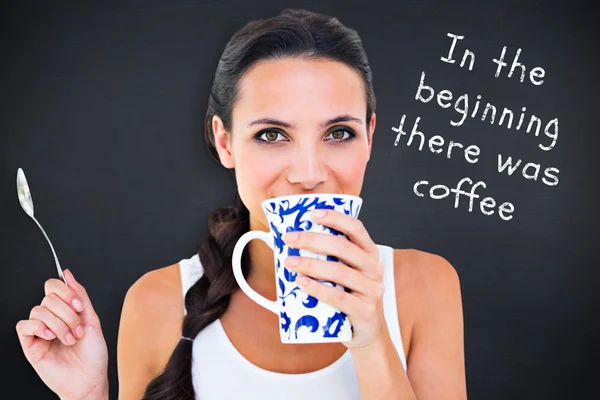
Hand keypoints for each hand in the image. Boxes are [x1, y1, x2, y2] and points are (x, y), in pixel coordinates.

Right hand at [16, 269, 108, 399]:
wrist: (90, 379)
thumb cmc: (93, 354)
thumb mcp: (92, 319)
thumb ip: (80, 295)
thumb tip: (67, 273)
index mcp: (65, 310)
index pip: (53, 286)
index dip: (66, 291)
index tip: (79, 306)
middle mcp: (51, 318)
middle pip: (48, 298)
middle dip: (68, 313)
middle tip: (78, 330)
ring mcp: (40, 331)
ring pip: (39, 311)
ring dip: (59, 324)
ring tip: (70, 339)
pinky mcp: (30, 345)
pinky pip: (23, 326)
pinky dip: (39, 328)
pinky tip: (51, 337)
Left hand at [282, 208, 387, 348]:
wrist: (367, 333)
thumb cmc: (349, 297)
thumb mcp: (344, 274)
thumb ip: (328, 258)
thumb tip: (292, 244)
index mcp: (369, 254)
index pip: (356, 228)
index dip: (335, 218)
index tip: (312, 213)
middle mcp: (373, 269)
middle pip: (344, 248)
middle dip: (314, 240)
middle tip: (290, 239)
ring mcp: (371, 291)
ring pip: (340, 272)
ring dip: (311, 265)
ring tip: (289, 262)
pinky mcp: (364, 311)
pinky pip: (338, 297)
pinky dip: (318, 289)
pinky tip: (301, 283)